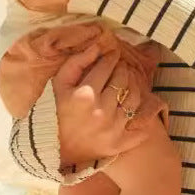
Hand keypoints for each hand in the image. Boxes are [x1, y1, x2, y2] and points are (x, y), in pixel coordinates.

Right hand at [52, 41, 149, 164]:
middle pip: (122, 81)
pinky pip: (140, 128)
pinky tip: (136, 108)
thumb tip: (97, 47)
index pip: (106, 67)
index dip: (111, 57)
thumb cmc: (55, 111)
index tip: (113, 54)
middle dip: (123, 70)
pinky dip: (142, 118)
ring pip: (134, 99)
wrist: (52, 148)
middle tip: (121, 67)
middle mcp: (102, 111)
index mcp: (85, 95)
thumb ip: (77, 62)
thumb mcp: (59, 83)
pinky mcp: (119, 144)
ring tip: (128, 83)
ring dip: (134, 86)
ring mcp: (112, 129)